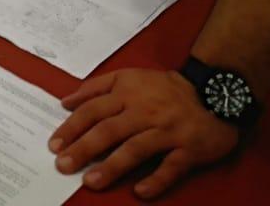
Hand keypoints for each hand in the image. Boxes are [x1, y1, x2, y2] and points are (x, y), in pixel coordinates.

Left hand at [50, 68, 239, 197]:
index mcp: (127, 93)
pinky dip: (156, 180)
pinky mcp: (189, 148)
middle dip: (83, 148)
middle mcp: (145, 111)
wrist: (215, 91)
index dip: (72, 127)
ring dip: (112, 166)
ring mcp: (167, 130)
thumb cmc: (164, 88)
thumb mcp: (128, 77)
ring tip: (91, 181)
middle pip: (109, 130)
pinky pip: (171, 167)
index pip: (93, 110)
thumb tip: (66, 101)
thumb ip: (96, 87)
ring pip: (136, 149)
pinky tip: (139, 192)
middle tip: (64, 165)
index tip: (54, 144)